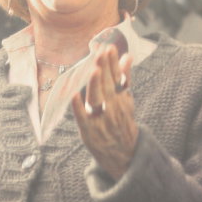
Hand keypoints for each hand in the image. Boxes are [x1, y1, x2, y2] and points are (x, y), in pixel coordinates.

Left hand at [72, 44, 138, 178]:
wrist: (124, 153)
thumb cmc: (121, 122)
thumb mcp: (126, 100)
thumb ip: (125, 78)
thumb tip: (128, 56)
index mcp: (121, 98)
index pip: (118, 77)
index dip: (113, 63)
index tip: (109, 47)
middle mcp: (113, 107)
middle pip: (108, 85)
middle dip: (104, 68)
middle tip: (101, 52)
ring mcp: (101, 119)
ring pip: (98, 99)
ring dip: (96, 84)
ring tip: (94, 69)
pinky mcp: (89, 130)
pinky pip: (82, 117)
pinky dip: (78, 107)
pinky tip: (74, 95)